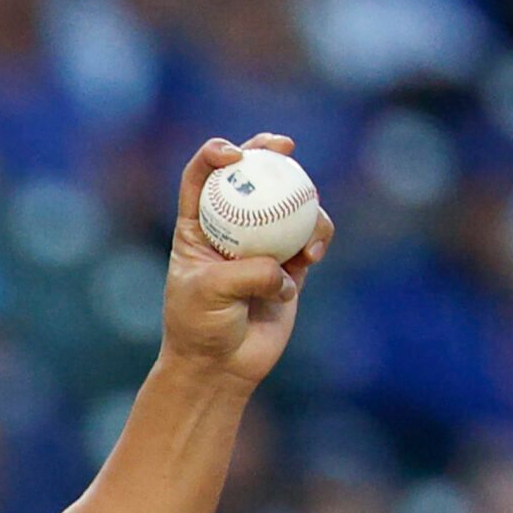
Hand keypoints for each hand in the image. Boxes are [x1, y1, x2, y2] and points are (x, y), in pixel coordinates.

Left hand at [160, 133, 333, 389]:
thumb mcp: (210, 294)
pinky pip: (310, 237)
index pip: (201, 177)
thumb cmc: (200, 327)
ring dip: (303, 203)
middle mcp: (230, 228)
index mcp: (196, 226)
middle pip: (250, 176)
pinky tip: (312, 254)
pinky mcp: (289, 264)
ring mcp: (262, 244)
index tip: (233, 155)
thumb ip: (248, 273)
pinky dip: (316, 237)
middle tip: (284, 146)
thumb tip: (284, 269)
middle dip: (266, 151)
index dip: (214, 154)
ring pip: (289, 204)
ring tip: (305, 232)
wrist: (221, 366)